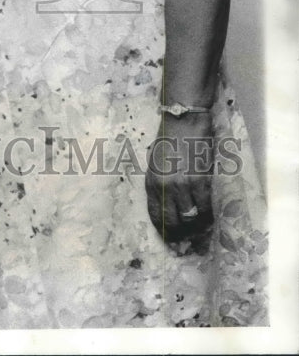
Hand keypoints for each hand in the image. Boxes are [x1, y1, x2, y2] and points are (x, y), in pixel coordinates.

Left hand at [145, 112, 213, 243]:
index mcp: (151, 182)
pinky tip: (210, 220)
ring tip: (201, 232)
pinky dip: (209, 217)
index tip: (170, 239)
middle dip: (181, 235)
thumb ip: (159, 184)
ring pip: (191, 218)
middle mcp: (164, 187)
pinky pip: (205, 208)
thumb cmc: (168, 139)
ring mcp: (183, 185)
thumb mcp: (155, 163)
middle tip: (188, 241)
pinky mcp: (200, 181)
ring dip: (197, 228)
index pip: (155, 215)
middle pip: (173, 221)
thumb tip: (168, 205)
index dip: (163, 230)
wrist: (183, 121)